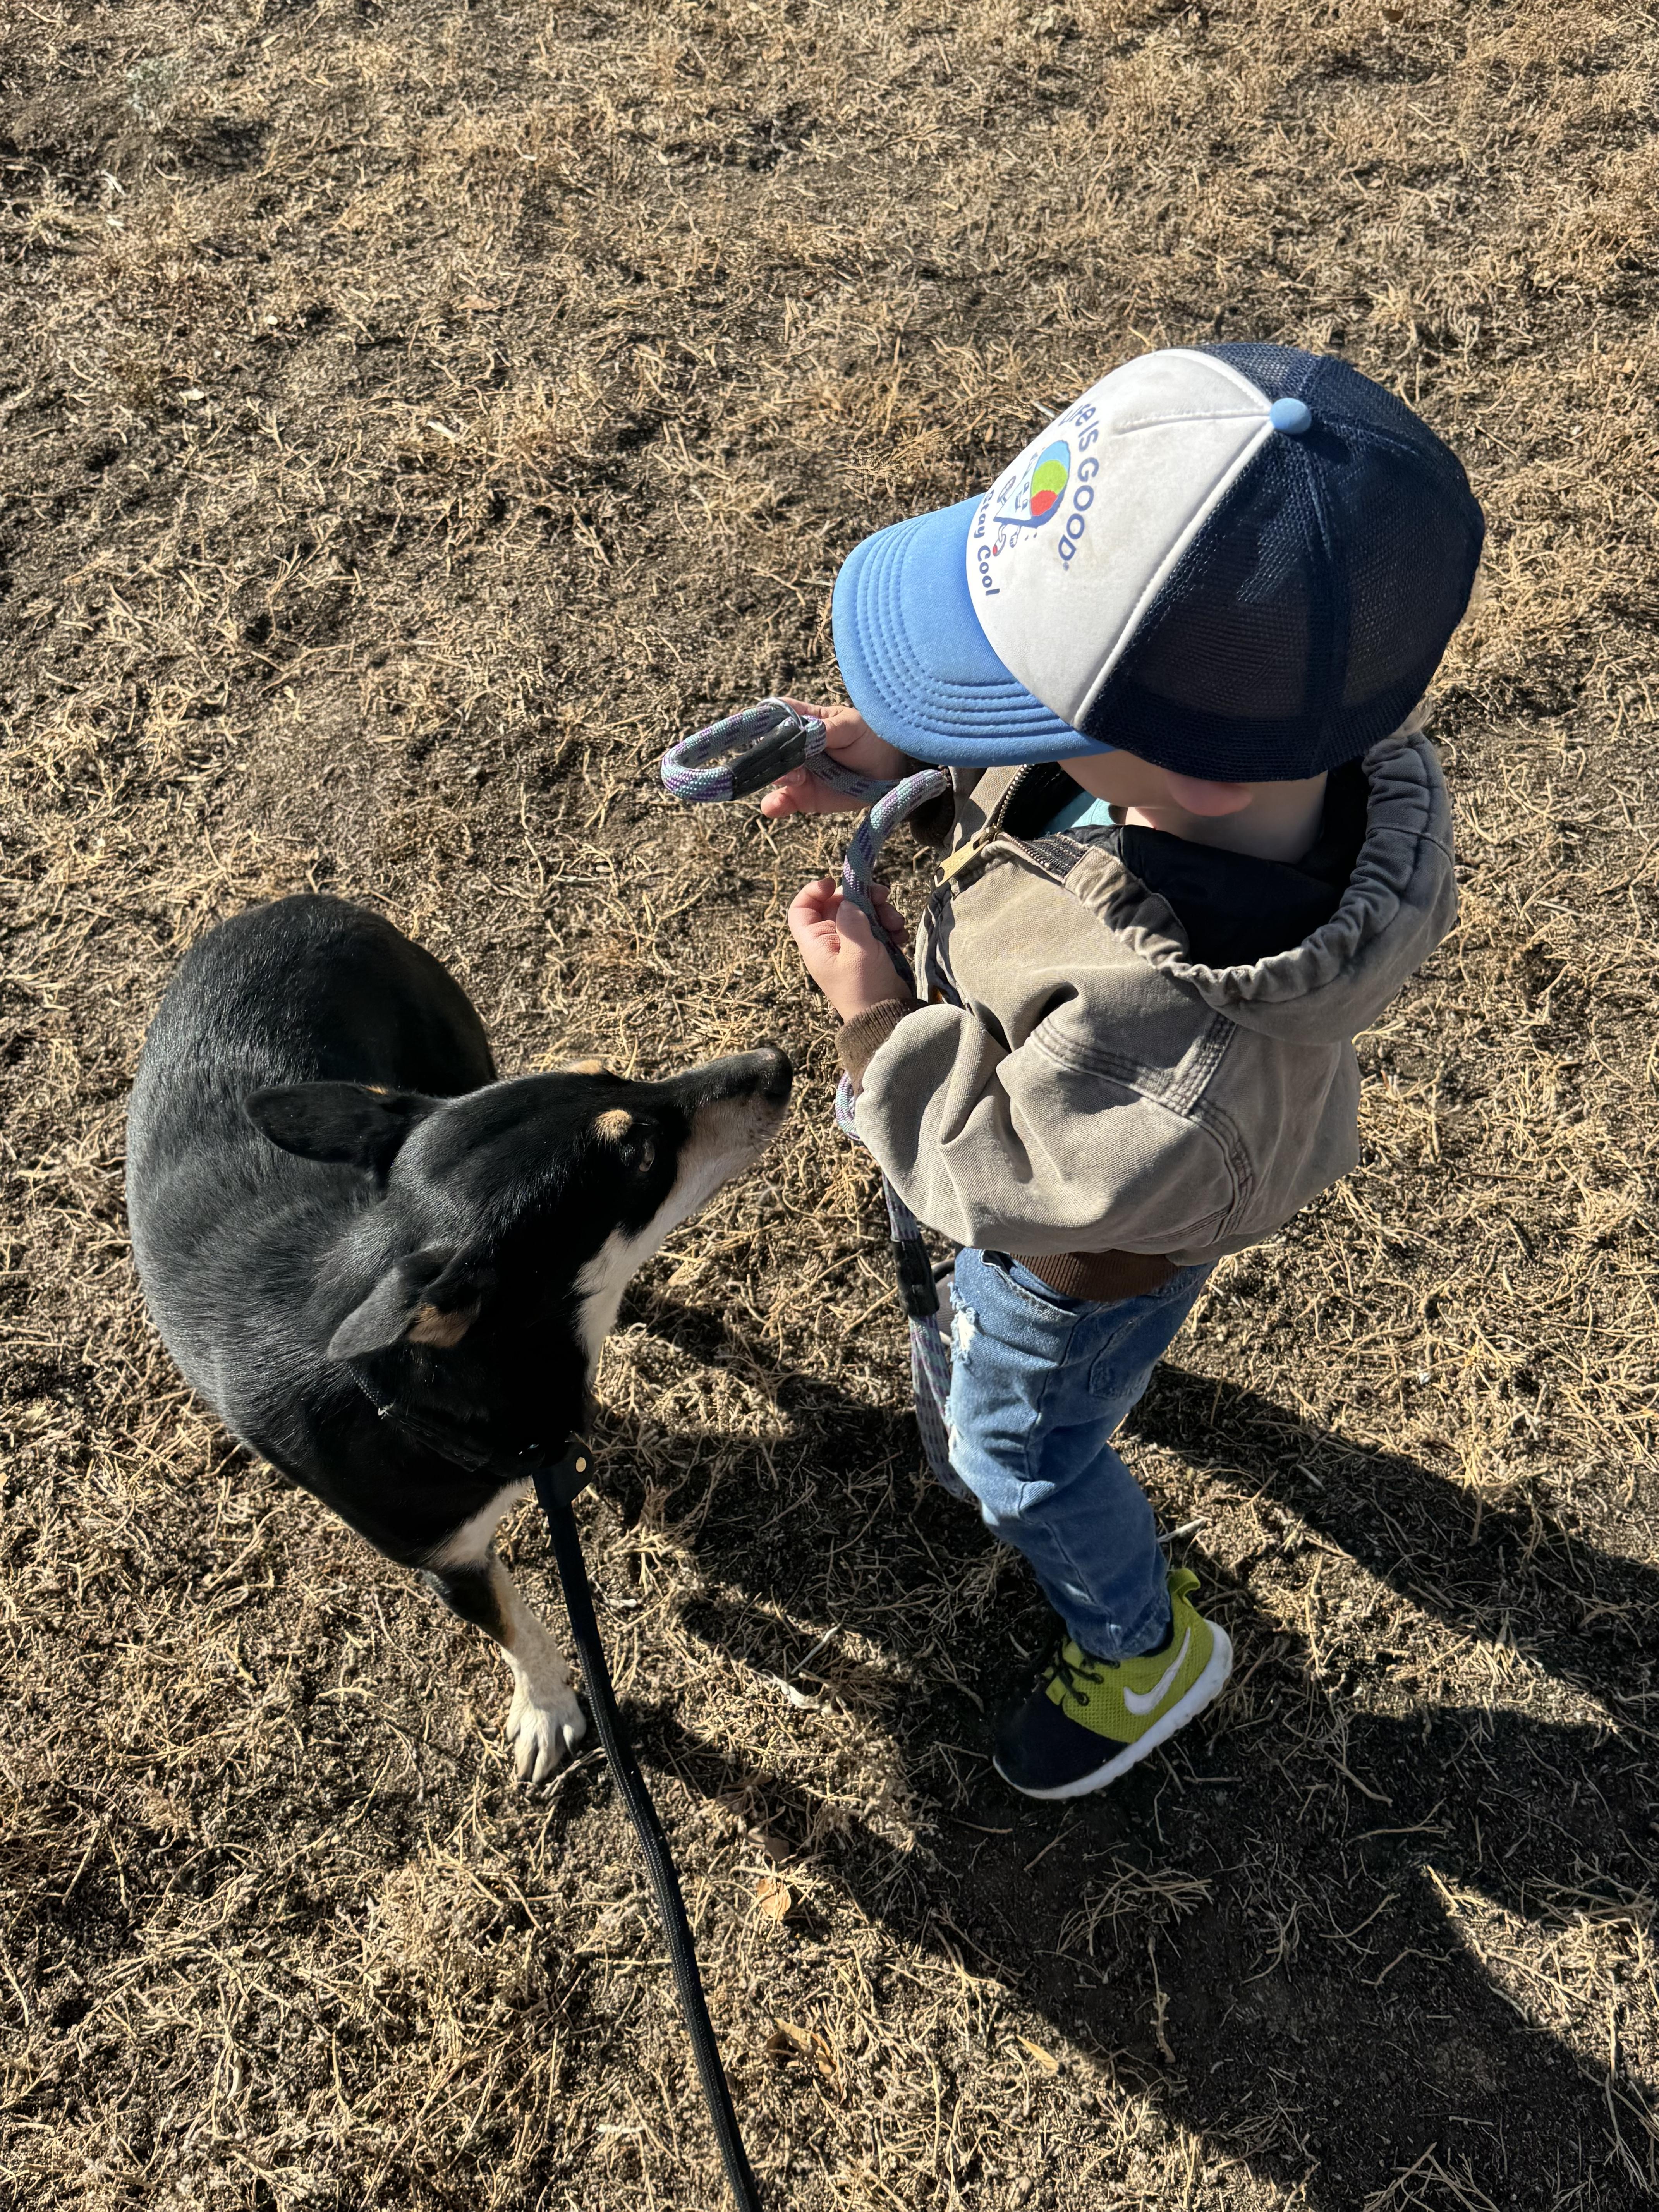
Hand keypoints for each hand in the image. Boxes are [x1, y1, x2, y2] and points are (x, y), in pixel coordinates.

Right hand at [758, 700, 908, 819]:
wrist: (889, 770)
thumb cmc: (869, 737)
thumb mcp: (851, 726)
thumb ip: (827, 729)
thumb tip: (802, 733)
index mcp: (803, 720)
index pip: (774, 715)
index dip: (760, 719)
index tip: (748, 722)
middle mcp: (794, 747)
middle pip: (768, 748)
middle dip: (768, 754)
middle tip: (782, 758)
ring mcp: (797, 772)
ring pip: (773, 774)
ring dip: (776, 776)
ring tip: (794, 778)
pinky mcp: (803, 796)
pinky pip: (783, 801)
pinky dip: (775, 804)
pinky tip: (774, 805)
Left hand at [788, 877, 909, 1019]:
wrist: (887, 1016)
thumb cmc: (866, 988)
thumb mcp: (858, 952)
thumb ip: (851, 921)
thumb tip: (848, 900)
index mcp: (816, 943)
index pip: (801, 909)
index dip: (813, 892)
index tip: (834, 883)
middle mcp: (830, 942)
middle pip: (839, 904)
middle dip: (863, 898)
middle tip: (884, 896)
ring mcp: (851, 946)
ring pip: (862, 913)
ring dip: (882, 913)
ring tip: (897, 925)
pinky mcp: (869, 950)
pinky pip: (877, 927)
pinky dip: (890, 927)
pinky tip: (900, 936)